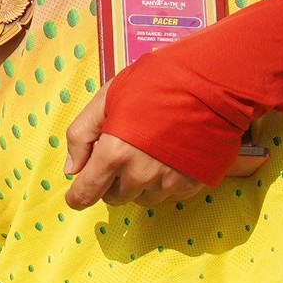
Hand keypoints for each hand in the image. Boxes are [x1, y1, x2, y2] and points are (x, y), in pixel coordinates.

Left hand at [62, 86, 271, 211]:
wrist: (210, 84)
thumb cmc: (156, 84)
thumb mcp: (107, 98)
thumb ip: (81, 135)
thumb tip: (72, 169)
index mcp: (114, 153)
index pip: (87, 193)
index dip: (78, 197)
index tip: (76, 196)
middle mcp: (141, 174)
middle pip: (115, 197)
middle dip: (111, 181)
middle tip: (120, 155)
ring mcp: (168, 181)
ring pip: (142, 198)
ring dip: (138, 184)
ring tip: (148, 153)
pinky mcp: (192, 184)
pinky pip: (168, 196)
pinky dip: (162, 183)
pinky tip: (168, 158)